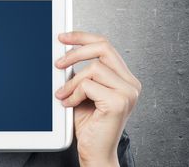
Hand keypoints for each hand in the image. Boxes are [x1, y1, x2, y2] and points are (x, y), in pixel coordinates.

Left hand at [55, 31, 140, 166]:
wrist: (94, 152)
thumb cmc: (89, 124)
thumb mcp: (83, 92)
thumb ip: (81, 73)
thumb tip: (63, 52)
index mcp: (124, 78)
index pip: (105, 45)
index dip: (83, 37)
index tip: (63, 37)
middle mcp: (131, 83)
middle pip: (103, 47)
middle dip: (75, 51)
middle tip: (58, 63)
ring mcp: (128, 92)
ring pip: (93, 67)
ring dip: (72, 82)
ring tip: (63, 95)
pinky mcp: (119, 102)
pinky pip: (88, 85)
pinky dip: (74, 94)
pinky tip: (69, 104)